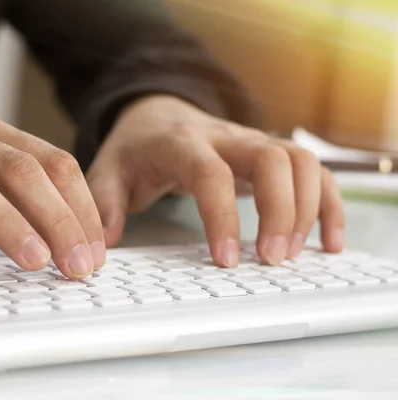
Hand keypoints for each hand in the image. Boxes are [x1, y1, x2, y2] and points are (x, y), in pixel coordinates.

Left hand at [87, 95, 344, 265]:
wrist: (156, 115)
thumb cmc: (136, 149)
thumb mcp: (107, 171)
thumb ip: (104, 203)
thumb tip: (105, 244)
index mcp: (181, 144)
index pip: (211, 174)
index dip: (222, 217)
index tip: (226, 260)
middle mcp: (225, 138)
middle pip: (272, 158)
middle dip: (281, 210)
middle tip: (271, 259)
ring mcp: (252, 143)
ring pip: (301, 160)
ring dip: (308, 208)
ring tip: (291, 254)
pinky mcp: (269, 153)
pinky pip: (314, 171)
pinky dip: (328, 205)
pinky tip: (326, 242)